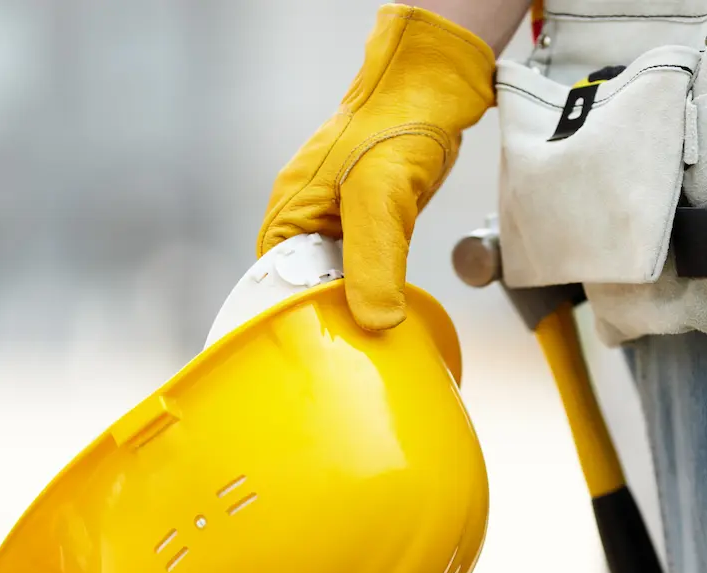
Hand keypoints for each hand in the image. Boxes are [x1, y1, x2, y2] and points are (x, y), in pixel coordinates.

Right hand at [256, 4, 495, 329]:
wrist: (431, 90)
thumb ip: (374, 262)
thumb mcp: (379, 200)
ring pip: (337, 281)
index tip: (326, 346)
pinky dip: (374, 285)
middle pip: (305, 288)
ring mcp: (335, 222)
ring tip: (373, 333)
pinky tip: (390, 302)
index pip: (276, 287)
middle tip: (356, 348)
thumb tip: (377, 322)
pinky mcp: (365, 223)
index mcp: (288, 215)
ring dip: (355, 302)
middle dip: (330, 315)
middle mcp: (304, 222)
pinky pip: (362, 267)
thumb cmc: (393, 127)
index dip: (298, 317)